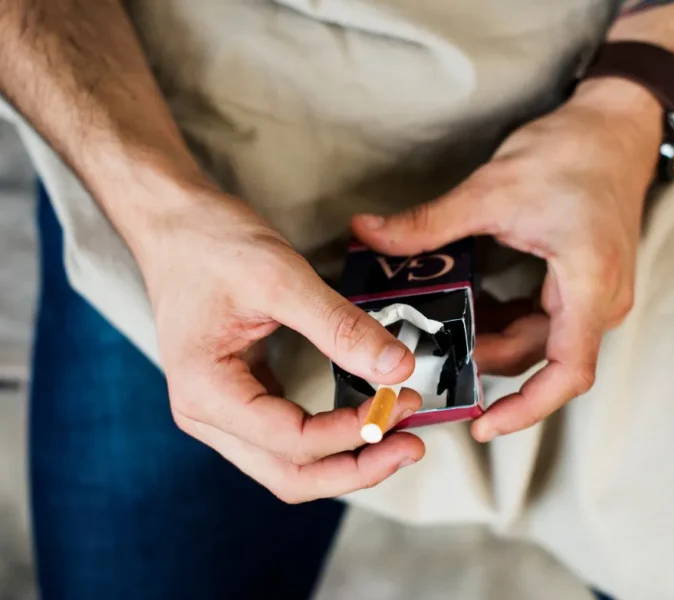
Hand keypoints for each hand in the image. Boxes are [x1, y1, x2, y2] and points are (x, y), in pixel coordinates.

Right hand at [134, 186, 423, 502]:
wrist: (174, 222)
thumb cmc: (210, 242)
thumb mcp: (280, 277)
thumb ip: (340, 326)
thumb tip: (398, 368)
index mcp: (206, 392)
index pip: (293, 441)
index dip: (354, 431)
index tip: (401, 403)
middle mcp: (206, 414)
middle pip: (290, 475)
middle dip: (355, 467)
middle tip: (410, 445)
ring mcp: (219, 409)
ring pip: (288, 465)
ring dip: (345, 459)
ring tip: (397, 437)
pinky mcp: (238, 395)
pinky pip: (286, 437)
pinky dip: (329, 437)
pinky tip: (365, 419)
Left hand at [352, 78, 662, 441]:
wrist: (615, 127)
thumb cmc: (571, 153)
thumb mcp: (491, 189)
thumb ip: (429, 223)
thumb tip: (366, 232)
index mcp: (590, 285)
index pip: (568, 371)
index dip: (527, 408)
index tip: (484, 425)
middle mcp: (601, 301)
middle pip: (539, 357)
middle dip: (484, 361)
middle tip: (428, 355)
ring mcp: (597, 296)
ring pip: (539, 342)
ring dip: (491, 341)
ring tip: (441, 334)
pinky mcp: (585, 286)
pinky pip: (543, 322)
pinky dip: (505, 322)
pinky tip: (468, 311)